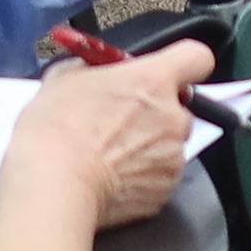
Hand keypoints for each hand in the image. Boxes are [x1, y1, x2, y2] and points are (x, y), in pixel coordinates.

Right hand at [7, 47, 201, 230]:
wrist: (54, 183)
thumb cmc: (55, 129)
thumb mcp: (64, 78)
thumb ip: (92, 70)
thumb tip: (94, 73)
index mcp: (153, 81)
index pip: (197, 58)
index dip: (184, 65)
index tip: (167, 74)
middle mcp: (173, 118)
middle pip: (180, 109)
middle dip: (157, 115)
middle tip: (122, 123)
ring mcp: (173, 158)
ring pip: (170, 146)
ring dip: (149, 148)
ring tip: (110, 157)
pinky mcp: (165, 192)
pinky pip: (159, 178)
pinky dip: (142, 178)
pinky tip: (112, 178)